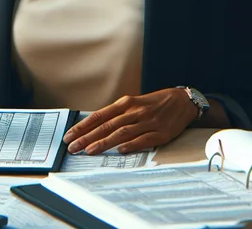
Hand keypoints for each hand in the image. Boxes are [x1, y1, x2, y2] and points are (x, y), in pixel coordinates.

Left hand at [62, 89, 195, 154]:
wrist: (182, 101)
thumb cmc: (154, 103)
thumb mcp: (133, 103)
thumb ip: (116, 114)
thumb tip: (94, 126)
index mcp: (126, 103)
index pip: (99, 115)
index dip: (83, 126)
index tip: (69, 135)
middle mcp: (135, 111)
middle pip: (107, 125)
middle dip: (88, 137)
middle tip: (73, 147)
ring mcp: (148, 122)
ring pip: (122, 132)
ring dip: (104, 142)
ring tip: (89, 151)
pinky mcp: (161, 133)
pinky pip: (143, 140)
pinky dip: (131, 145)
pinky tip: (120, 150)